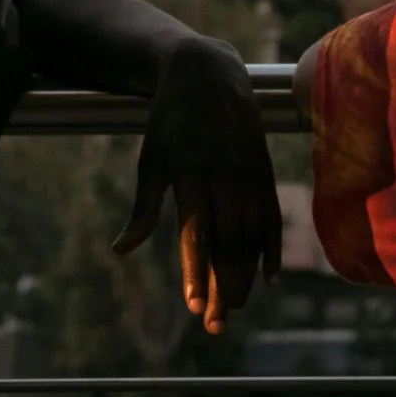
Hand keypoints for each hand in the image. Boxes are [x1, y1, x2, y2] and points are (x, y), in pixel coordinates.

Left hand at [112, 37, 279, 334]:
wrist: (208, 71)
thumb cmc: (170, 119)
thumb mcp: (149, 158)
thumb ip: (142, 207)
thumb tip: (122, 249)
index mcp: (191, 171)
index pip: (196, 231)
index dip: (194, 270)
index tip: (192, 306)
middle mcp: (225, 174)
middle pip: (228, 242)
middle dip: (222, 287)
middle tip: (214, 325)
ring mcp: (250, 172)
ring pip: (252, 235)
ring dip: (245, 276)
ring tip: (233, 308)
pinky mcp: (265, 169)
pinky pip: (273, 216)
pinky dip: (272, 248)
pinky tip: (268, 277)